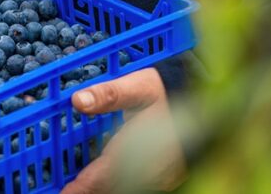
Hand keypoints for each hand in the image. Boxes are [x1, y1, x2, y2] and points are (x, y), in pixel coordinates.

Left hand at [60, 68, 184, 193]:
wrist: (206, 105)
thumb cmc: (167, 93)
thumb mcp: (137, 87)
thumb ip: (107, 94)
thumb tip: (77, 100)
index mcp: (135, 149)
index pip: (100, 176)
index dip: (81, 187)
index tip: (65, 192)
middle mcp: (147, 171)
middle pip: (109, 187)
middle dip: (88, 189)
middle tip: (67, 190)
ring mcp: (158, 178)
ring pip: (123, 188)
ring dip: (102, 187)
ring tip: (81, 187)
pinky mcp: (166, 179)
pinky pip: (138, 185)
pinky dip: (118, 184)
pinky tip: (106, 181)